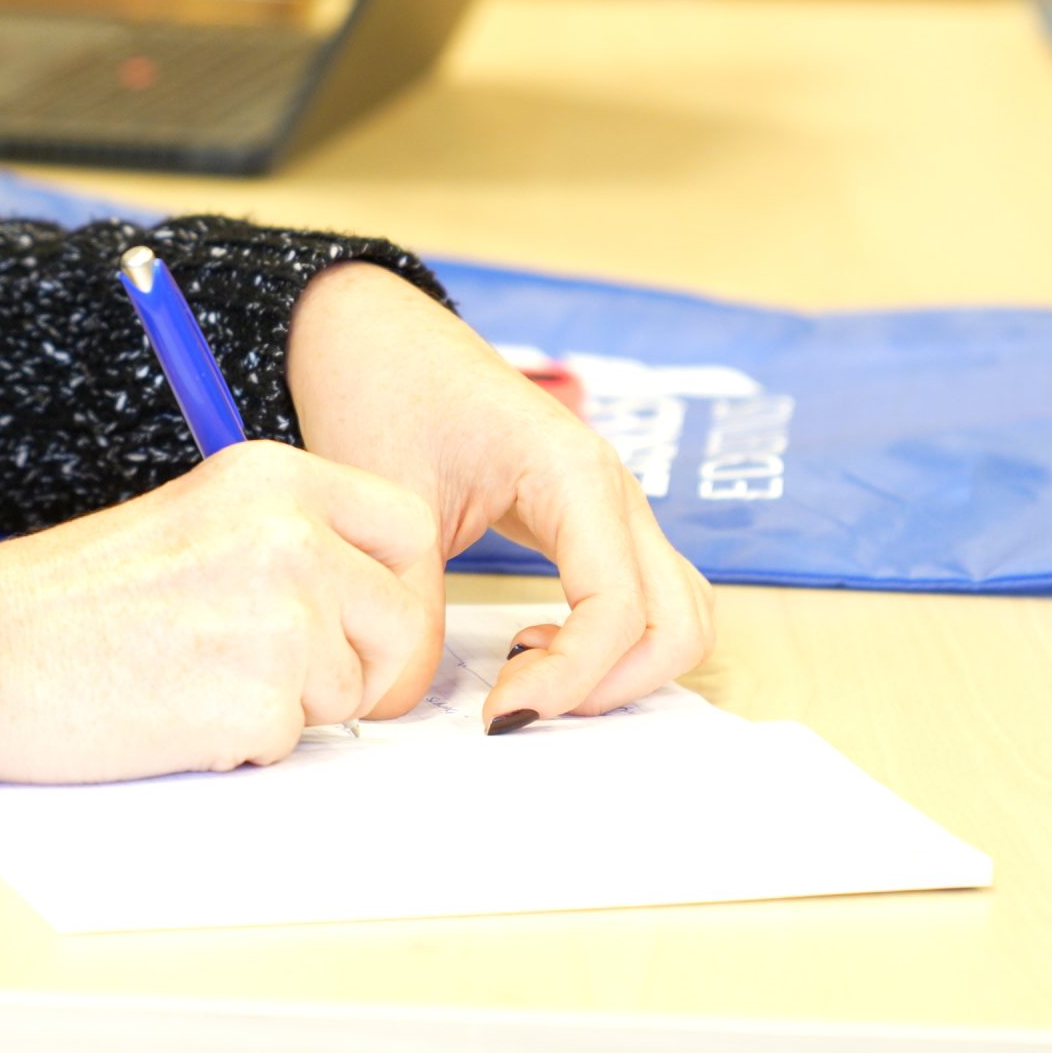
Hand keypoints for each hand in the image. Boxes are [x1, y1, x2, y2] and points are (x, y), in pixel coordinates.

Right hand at [0, 441, 444, 783]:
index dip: (399, 590)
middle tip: (284, 678)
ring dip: (291, 704)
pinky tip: (177, 710)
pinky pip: (294, 740)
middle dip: (361, 666)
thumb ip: (295, 543)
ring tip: (199, 677)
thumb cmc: (76, 598)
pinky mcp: (259, 698)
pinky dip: (245, 742)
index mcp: (274, 478)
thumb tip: (382, 607)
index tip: (366, 622)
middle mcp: (289, 536)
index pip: (407, 530)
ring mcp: (280, 618)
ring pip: (350, 688)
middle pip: (400, 621)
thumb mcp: (198, 520)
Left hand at [287, 263, 715, 725]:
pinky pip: (646, 598)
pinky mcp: (596, 521)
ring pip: (678, 615)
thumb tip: (415, 702)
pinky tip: (532, 647)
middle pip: (676, 622)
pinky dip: (613, 645)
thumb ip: (412, 605)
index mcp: (574, 473)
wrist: (373, 336)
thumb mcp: (388, 503)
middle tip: (517, 706)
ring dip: (622, 671)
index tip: (499, 716)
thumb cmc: (383, 392)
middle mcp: (614, 489)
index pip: (616, 608)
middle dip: (609, 686)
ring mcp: (615, 506)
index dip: (569, 680)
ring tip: (526, 679)